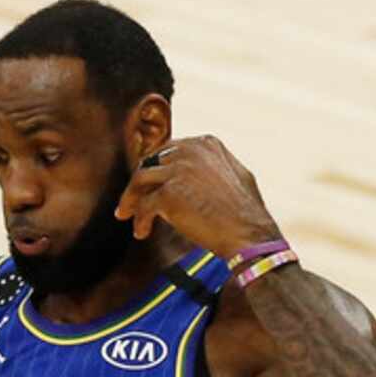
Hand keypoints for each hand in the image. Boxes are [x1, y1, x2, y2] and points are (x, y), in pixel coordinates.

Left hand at [116, 135, 279, 258]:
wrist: (248, 233)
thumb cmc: (246, 213)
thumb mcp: (236, 175)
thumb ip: (214, 166)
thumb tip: (201, 172)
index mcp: (205, 143)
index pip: (168, 151)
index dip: (155, 169)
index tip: (148, 185)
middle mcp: (190, 150)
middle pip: (150, 163)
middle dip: (139, 184)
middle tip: (131, 202)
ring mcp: (177, 170)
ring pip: (140, 180)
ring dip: (131, 200)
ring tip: (127, 216)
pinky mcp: (168, 193)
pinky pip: (143, 207)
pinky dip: (140, 221)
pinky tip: (142, 233)